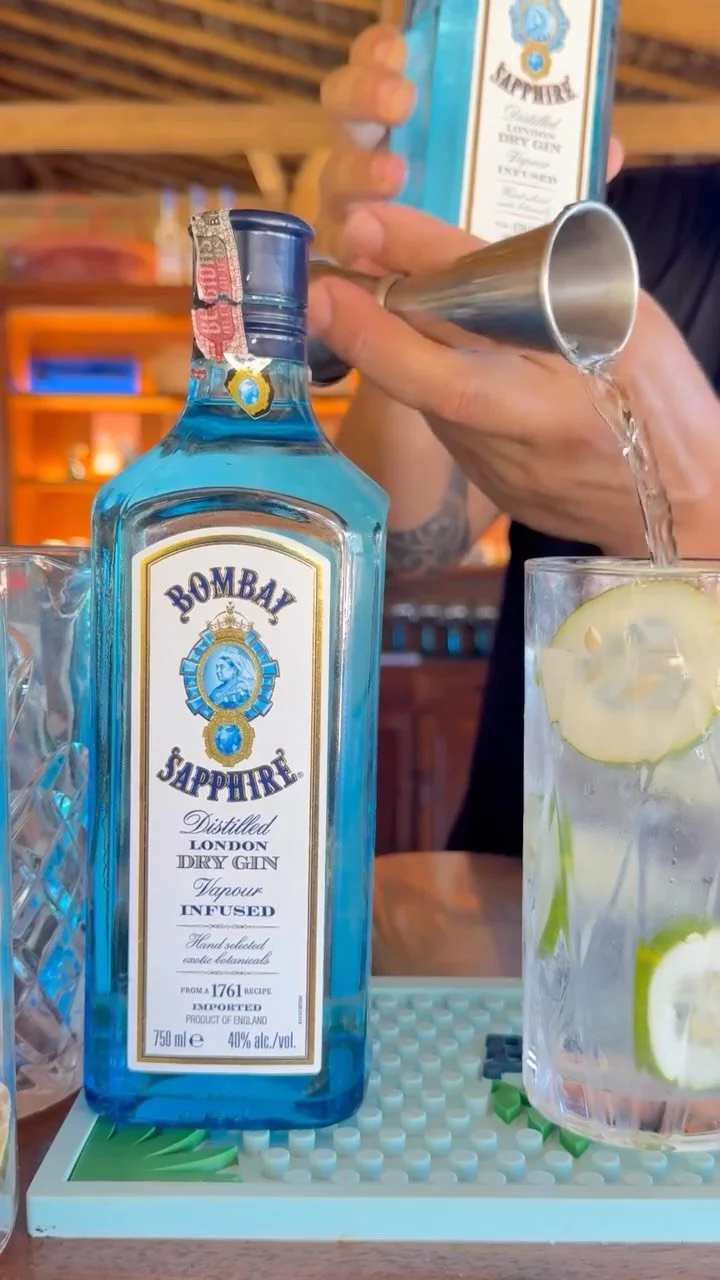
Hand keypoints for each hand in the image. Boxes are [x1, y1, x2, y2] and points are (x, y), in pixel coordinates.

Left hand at [309, 203, 719, 556]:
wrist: (677, 510)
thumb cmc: (665, 405)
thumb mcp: (628, 324)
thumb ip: (548, 289)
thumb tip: (450, 252)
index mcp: (558, 402)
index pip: (454, 359)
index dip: (394, 312)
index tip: (353, 250)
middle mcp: (514, 442)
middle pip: (421, 378)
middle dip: (363, 324)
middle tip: (323, 278)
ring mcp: (493, 471)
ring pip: (424, 396)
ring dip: (390, 344)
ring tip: (366, 288)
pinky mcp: (485, 484)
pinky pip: (443, 418)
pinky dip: (425, 374)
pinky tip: (419, 342)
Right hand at [317, 23, 624, 269]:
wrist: (467, 327)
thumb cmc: (483, 237)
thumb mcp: (522, 193)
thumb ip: (557, 167)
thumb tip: (611, 150)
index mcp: (404, 127)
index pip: (380, 72)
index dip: (380, 53)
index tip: (401, 47)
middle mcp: (369, 162)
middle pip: (343, 113)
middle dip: (365, 97)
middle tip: (401, 101)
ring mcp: (351, 215)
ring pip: (333, 180)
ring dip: (359, 171)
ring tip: (392, 174)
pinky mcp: (345, 270)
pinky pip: (333, 256)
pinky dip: (342, 251)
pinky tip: (359, 248)